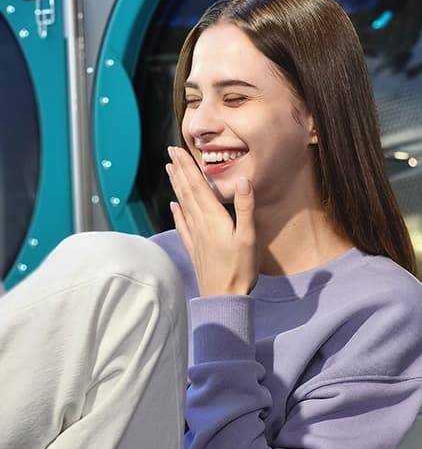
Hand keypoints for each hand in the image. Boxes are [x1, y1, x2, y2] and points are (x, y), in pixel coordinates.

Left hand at [166, 147, 257, 295]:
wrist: (224, 297)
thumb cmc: (239, 269)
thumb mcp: (248, 237)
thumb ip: (245, 208)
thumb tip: (243, 181)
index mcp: (213, 218)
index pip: (198, 186)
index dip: (188, 167)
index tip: (177, 151)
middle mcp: (200, 224)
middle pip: (187, 192)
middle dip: (179, 171)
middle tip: (170, 153)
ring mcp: (195, 236)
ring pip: (182, 205)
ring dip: (176, 186)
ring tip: (169, 171)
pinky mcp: (194, 248)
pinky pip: (183, 225)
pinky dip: (177, 212)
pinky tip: (173, 206)